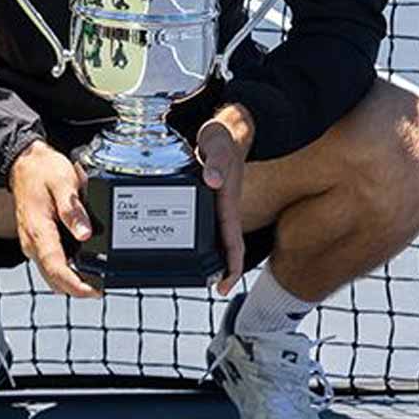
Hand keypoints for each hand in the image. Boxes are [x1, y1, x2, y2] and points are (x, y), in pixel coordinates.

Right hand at [9, 139, 102, 298]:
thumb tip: (85, 233)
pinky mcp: (37, 242)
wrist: (24, 164)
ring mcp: (33, 244)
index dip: (76, 285)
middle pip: (54, 279)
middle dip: (77, 288)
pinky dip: (66, 270)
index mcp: (38, 230)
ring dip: (71, 281)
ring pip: (52, 275)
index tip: (95, 291)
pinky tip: (83, 262)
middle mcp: (32, 243)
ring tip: (96, 276)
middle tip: (102, 286)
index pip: (56, 269)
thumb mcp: (63, 182)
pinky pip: (51, 264)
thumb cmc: (43, 171)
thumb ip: (73, 209)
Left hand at [196, 104, 259, 295]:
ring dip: (213, 257)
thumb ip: (216, 163)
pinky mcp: (208, 199)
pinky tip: (184, 243)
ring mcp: (217, 206)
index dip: (232, 268)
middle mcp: (224, 209)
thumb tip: (212, 180)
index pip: (234, 243)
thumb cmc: (223, 140)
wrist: (226, 130)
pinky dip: (200, 238)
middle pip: (228, 247)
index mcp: (228, 204)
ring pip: (217, 238)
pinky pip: (207, 224)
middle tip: (214, 289)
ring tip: (197, 274)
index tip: (223, 287)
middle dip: (223, 270)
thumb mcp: (217, 148)